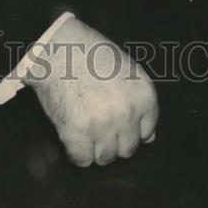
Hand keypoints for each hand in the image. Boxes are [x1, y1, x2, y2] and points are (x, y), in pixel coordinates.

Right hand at [24, 16, 157, 167]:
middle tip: (100, 125)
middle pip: (128, 149)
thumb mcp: (127, 71)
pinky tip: (73, 136)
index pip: (146, 132)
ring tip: (85, 129)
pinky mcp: (76, 133)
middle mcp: (127, 113)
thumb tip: (150, 138)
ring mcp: (102, 125)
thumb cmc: (91, 54)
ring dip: (96, 149)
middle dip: (115, 141)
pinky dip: (77, 153)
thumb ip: (140, 105)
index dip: (130, 129)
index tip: (117, 122)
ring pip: (106, 158)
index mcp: (143, 96)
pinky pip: (82, 160)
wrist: (57, 47)